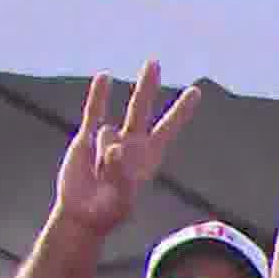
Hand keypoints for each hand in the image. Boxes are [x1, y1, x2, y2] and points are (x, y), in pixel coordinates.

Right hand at [53, 61, 200, 236]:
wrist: (82, 215)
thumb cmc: (108, 211)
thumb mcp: (120, 198)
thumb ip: (120, 174)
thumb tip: (115, 147)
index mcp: (148, 159)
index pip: (169, 129)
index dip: (181, 111)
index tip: (196, 91)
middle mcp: (132, 144)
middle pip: (143, 109)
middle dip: (147, 86)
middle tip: (154, 62)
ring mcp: (110, 140)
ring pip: (115, 122)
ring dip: (117, 126)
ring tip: (110, 154)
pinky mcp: (87, 140)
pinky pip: (93, 113)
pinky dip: (98, 96)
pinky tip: (104, 77)